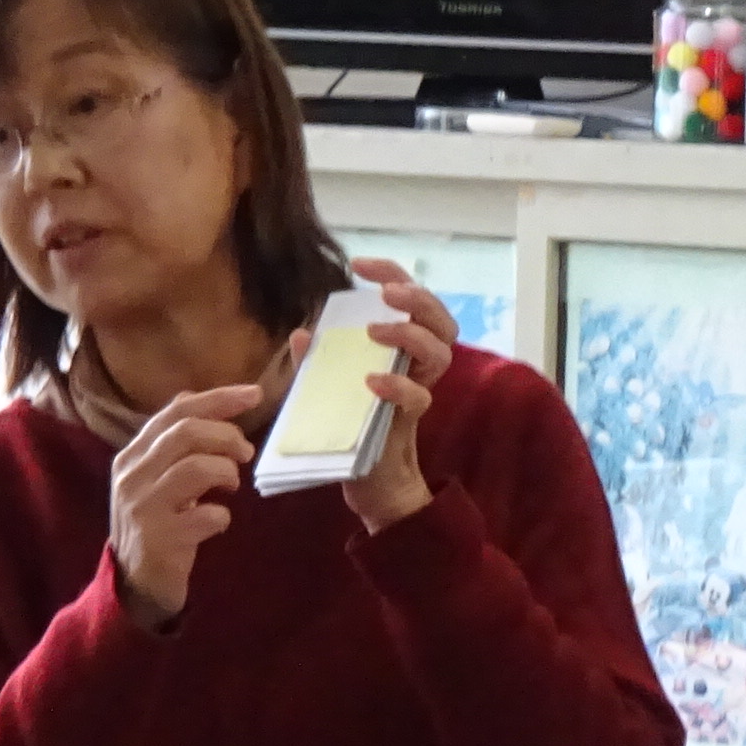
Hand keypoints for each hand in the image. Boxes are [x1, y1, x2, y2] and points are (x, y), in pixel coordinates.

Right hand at [110, 381, 260, 626]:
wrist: (134, 582)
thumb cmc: (155, 524)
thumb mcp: (153, 477)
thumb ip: (171, 443)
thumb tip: (193, 398)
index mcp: (132, 455)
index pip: (176, 411)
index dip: (218, 399)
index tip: (254, 394)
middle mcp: (132, 475)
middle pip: (185, 433)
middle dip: (226, 435)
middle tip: (246, 451)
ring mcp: (144, 506)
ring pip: (195, 468)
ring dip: (226, 472)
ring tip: (232, 485)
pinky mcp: (161, 538)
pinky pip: (206, 516)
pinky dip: (222, 515)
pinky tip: (218, 522)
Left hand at [319, 254, 456, 535]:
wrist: (367, 482)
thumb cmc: (349, 429)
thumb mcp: (324, 388)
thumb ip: (316, 363)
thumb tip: (303, 333)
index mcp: (401, 349)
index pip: (411, 300)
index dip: (393, 274)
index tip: (359, 263)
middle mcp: (418, 366)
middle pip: (442, 320)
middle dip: (418, 298)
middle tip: (388, 294)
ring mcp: (418, 391)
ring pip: (441, 352)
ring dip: (411, 335)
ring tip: (377, 331)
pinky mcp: (410, 422)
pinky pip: (418, 398)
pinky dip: (397, 386)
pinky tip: (373, 381)